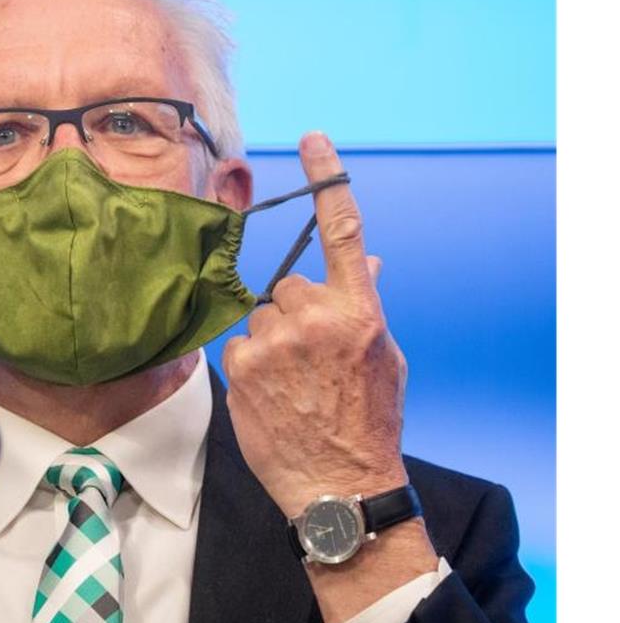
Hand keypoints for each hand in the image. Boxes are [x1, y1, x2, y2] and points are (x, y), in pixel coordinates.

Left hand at [223, 131, 407, 518]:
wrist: (339, 483)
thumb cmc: (367, 419)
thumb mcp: (384, 358)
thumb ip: (367, 305)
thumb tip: (372, 260)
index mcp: (360, 311)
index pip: (343, 231)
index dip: (328, 181)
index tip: (313, 139)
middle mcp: (316, 317)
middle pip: (288, 284)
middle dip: (295, 312)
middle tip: (309, 357)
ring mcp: (276, 341)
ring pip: (260, 316)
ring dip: (271, 340)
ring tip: (292, 383)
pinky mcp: (242, 366)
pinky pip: (239, 345)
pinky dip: (251, 364)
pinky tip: (272, 394)